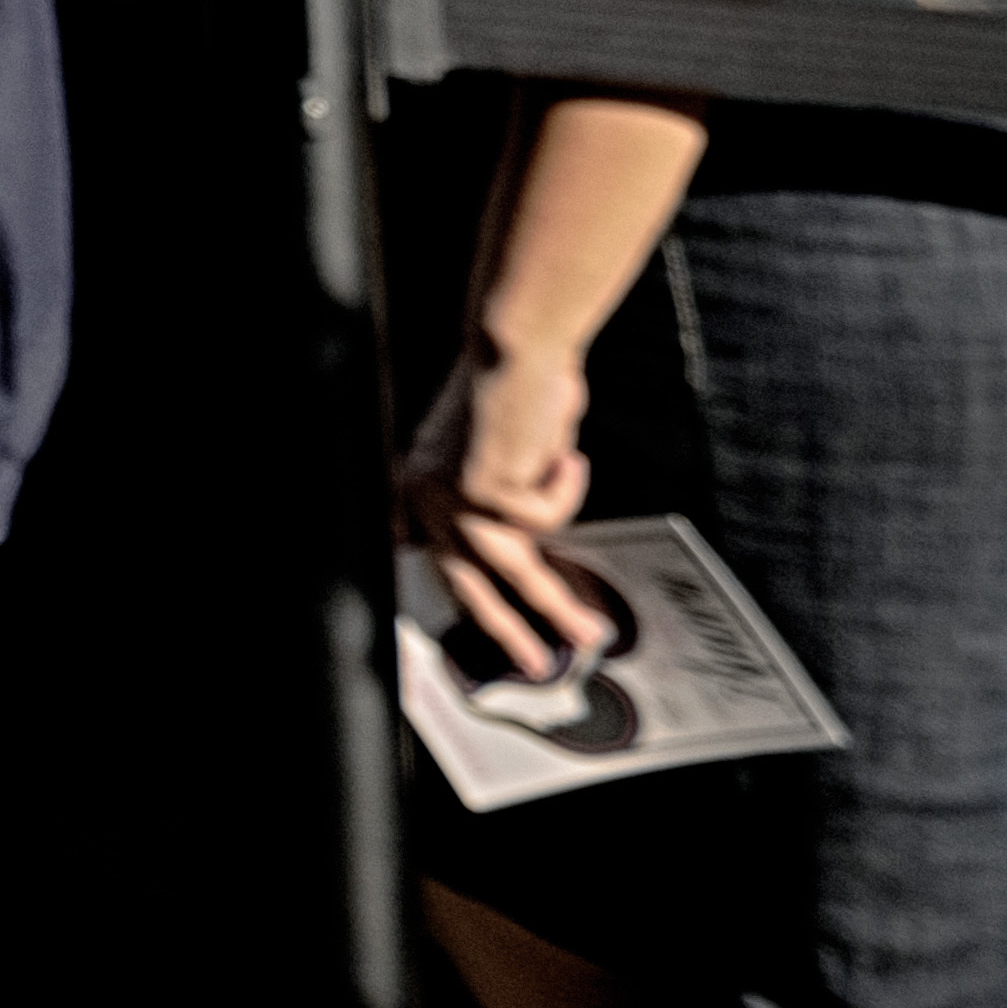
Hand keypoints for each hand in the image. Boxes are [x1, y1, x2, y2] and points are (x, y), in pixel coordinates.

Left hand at [396, 330, 605, 671]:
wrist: (514, 346)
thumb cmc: (514, 391)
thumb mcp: (496, 450)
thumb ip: (497, 494)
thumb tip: (522, 550)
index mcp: (417, 482)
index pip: (419, 551)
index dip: (443, 593)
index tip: (462, 630)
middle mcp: (423, 493)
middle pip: (466, 581)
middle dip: (504, 628)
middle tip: (531, 662)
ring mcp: (451, 495)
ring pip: (512, 569)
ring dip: (554, 605)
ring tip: (589, 633)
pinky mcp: (484, 490)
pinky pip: (548, 518)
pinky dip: (567, 488)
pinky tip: (564, 456)